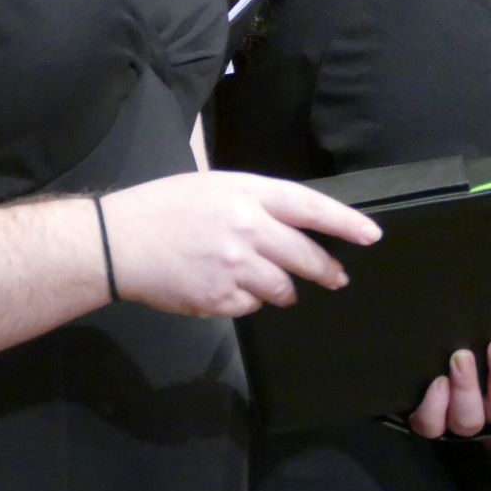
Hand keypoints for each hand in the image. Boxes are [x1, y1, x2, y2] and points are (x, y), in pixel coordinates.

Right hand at [99, 171, 373, 315]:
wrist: (119, 242)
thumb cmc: (163, 206)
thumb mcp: (212, 184)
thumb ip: (253, 198)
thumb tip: (289, 211)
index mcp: (247, 194)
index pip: (310, 207)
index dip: (345, 223)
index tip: (371, 236)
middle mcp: (247, 229)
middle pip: (304, 255)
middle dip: (326, 270)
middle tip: (337, 277)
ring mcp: (234, 267)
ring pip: (281, 288)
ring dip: (284, 290)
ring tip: (277, 287)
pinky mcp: (219, 298)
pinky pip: (251, 306)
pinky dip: (248, 302)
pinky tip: (229, 290)